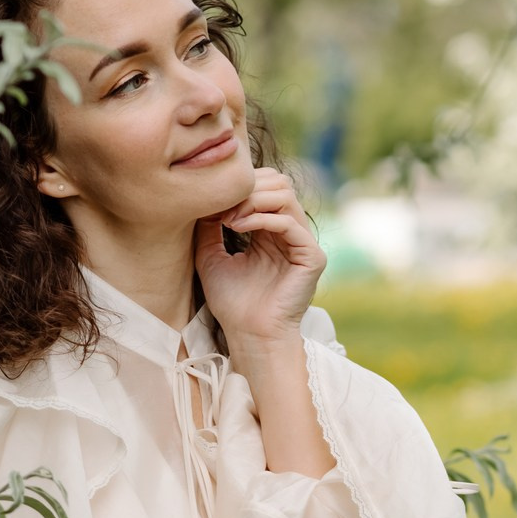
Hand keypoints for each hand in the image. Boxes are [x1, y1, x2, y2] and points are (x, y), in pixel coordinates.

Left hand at [193, 168, 325, 348]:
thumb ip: (209, 226)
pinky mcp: (311, 256)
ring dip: (253, 200)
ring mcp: (303, 243)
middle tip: (221, 207)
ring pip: (285, 195)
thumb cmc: (232, 303)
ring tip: (229, 218)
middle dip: (247, 188)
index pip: (265, 187)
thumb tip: (205, 198)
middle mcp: (290, 233)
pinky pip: (289, 222)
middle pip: (278, 183)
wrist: (248, 334)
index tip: (211, 201)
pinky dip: (261, 218)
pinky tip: (238, 227)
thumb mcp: (211, 257)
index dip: (240, 187)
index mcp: (270, 231)